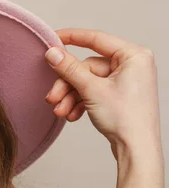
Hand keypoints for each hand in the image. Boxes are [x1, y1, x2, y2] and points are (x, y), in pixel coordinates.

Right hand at [43, 28, 161, 156]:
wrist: (136, 149)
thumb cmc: (126, 119)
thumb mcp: (92, 89)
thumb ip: (70, 69)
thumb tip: (52, 52)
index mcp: (133, 56)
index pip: (96, 39)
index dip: (71, 38)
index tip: (52, 39)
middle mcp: (131, 65)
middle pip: (87, 67)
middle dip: (67, 85)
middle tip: (52, 97)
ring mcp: (125, 81)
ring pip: (87, 82)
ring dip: (70, 97)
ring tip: (60, 112)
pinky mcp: (119, 95)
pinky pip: (92, 92)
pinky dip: (80, 103)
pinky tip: (72, 115)